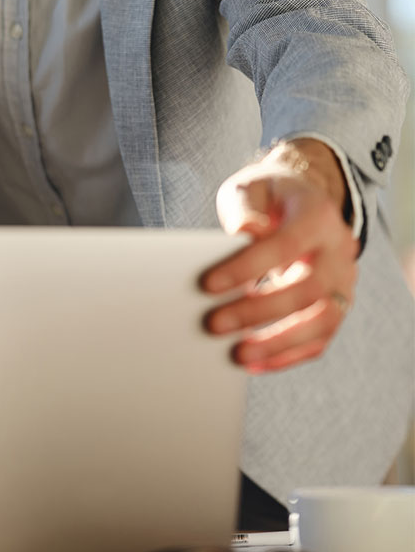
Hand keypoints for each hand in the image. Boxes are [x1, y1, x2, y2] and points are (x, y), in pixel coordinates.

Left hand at [202, 139, 357, 373]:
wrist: (302, 203)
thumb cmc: (269, 197)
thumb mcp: (251, 187)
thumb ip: (245, 206)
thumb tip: (245, 231)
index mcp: (319, 216)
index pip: (285, 245)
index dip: (247, 267)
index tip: (208, 285)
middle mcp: (339, 251)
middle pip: (308, 289)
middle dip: (259, 311)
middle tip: (215, 324)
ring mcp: (344, 282)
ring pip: (322, 321)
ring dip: (279, 343)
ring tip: (238, 354)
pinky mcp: (338, 306)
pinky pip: (320, 339)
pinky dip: (288, 356)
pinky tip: (255, 364)